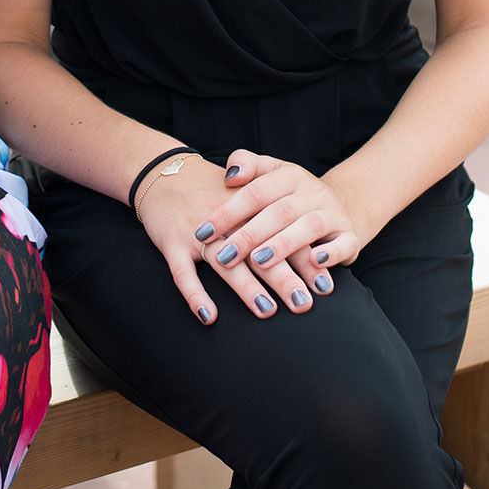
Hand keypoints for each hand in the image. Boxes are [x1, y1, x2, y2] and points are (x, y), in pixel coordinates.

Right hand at [134, 154, 309, 322]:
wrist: (163, 172)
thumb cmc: (210, 191)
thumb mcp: (244, 191)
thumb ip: (276, 215)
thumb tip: (315, 248)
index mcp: (248, 208)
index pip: (282, 235)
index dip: (304, 260)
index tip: (325, 285)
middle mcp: (226, 220)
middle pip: (258, 251)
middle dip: (283, 278)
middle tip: (304, 304)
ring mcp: (196, 232)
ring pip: (224, 263)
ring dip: (246, 287)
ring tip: (267, 310)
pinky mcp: (171, 242)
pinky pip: (182, 272)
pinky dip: (194, 294)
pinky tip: (209, 316)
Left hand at [193, 150, 367, 311]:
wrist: (344, 204)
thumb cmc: (291, 193)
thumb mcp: (270, 172)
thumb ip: (246, 165)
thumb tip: (229, 176)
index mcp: (288, 175)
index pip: (253, 192)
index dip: (226, 212)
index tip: (202, 232)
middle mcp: (311, 192)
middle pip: (278, 212)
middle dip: (249, 235)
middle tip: (224, 256)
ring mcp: (333, 213)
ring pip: (309, 227)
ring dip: (283, 245)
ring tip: (258, 262)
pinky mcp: (351, 236)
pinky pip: (345, 243)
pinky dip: (331, 253)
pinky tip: (314, 261)